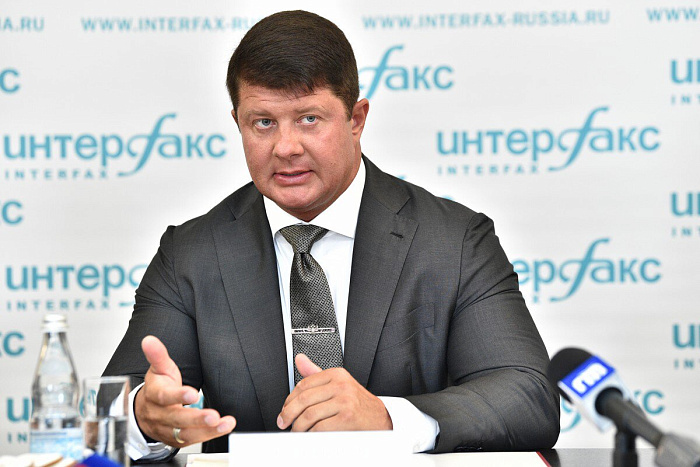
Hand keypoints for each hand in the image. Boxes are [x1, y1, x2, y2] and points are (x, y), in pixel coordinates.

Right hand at [134, 336, 235, 446]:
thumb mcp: (159, 369)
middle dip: (196, 418)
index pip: (164, 397)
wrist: (144, 411)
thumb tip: (149, 340)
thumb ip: (158, 355)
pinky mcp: (175, 439)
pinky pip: (191, 440)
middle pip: (176, 419)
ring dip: (207, 430)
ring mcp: (167, 429)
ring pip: (185, 433)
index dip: (178, 396)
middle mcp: (159, 415)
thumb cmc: (158, 386)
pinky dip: (208, 435)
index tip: (193, 394)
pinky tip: (223, 428)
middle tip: (214, 416)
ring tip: (224, 423)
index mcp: (154, 395)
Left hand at [277, 354, 392, 431]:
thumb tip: (299, 359)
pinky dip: (310, 435)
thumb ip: (316, 373)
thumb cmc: (357, 403)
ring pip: (309, 415)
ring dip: (298, 427)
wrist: (380, 418)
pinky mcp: (347, 417)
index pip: (303, 385)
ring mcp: (345, 400)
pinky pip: (320, 427)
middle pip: (304, 400)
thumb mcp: (338, 383)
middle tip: (283, 423)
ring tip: (296, 431)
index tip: (284, 411)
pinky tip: (309, 436)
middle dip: (288, 414)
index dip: (289, 400)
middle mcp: (341, 384)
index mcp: (336, 374)